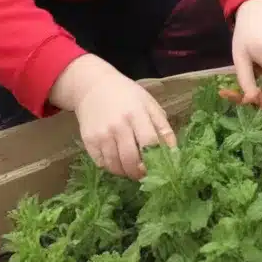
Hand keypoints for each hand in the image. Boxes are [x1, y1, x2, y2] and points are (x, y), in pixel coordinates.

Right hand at [50, 54, 176, 179]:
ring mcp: (101, 135)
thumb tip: (173, 151)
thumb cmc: (126, 95)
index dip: (156, 159)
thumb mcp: (149, 104)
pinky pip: (102, 164)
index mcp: (137, 114)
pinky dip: (111, 167)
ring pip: (115, 165)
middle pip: (131, 159)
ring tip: (132, 169)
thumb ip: (162, 127)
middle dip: (140, 172)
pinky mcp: (88, 141)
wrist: (93, 87)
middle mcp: (118, 126)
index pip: (149, 143)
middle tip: (144, 174)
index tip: (159, 167)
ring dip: (126, 172)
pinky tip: (117, 161)